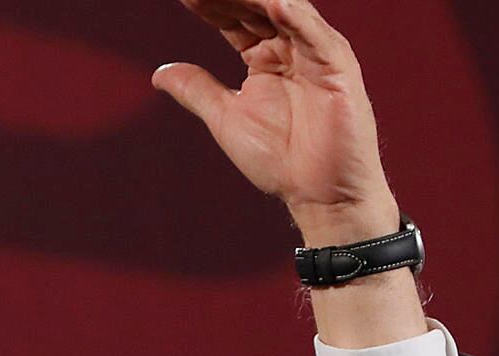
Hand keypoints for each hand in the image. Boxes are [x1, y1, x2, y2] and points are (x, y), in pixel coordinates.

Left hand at [152, 0, 396, 244]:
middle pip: (258, 5)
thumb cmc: (279, 158)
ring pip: (287, 10)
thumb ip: (196, 90)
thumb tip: (159, 73)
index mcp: (266, 55)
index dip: (209, 5)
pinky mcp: (338, 69)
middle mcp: (292, 47)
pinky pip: (316, 36)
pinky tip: (274, 2)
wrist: (319, 193)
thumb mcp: (226, 117)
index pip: (234, 17)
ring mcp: (316, 54)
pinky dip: (296, 17)